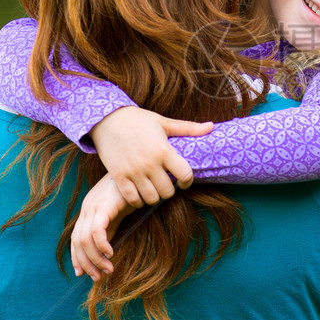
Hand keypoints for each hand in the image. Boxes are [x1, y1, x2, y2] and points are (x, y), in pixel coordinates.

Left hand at [71, 173, 135, 279]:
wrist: (138, 172)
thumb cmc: (130, 192)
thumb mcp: (117, 214)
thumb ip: (109, 230)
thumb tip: (104, 252)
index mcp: (88, 210)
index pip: (75, 238)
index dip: (77, 257)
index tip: (83, 273)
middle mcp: (87, 209)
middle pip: (77, 242)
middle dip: (86, 263)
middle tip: (98, 277)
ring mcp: (93, 207)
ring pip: (85, 240)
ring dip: (95, 259)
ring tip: (108, 270)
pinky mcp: (103, 207)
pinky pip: (97, 231)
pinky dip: (101, 246)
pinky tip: (110, 254)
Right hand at [89, 106, 212, 206]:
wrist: (107, 119)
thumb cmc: (138, 120)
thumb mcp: (164, 122)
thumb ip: (189, 128)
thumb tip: (212, 126)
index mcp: (164, 150)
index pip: (185, 175)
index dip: (188, 181)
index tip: (184, 181)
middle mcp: (150, 163)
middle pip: (168, 191)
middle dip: (170, 190)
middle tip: (167, 184)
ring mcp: (133, 171)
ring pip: (151, 198)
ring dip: (155, 197)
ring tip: (153, 189)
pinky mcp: (118, 176)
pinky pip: (132, 199)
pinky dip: (138, 200)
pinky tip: (140, 193)